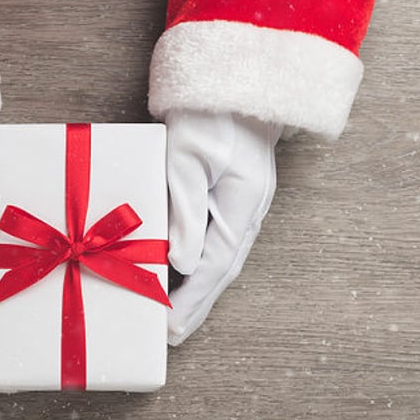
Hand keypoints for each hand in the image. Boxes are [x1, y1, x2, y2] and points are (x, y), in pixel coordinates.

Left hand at [166, 111, 282, 345]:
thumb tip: (180, 262)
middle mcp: (247, 212)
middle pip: (221, 270)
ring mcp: (242, 205)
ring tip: (176, 317)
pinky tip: (183, 277)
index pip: (215, 266)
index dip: (193, 300)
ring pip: (220, 258)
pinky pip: (215, 240)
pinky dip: (200, 264)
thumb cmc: (209, 115)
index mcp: (242, 206)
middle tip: (173, 337)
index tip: (172, 328)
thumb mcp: (188, 159)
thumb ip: (186, 211)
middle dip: (197, 305)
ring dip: (198, 289)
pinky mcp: (230, 197)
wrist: (235, 82)